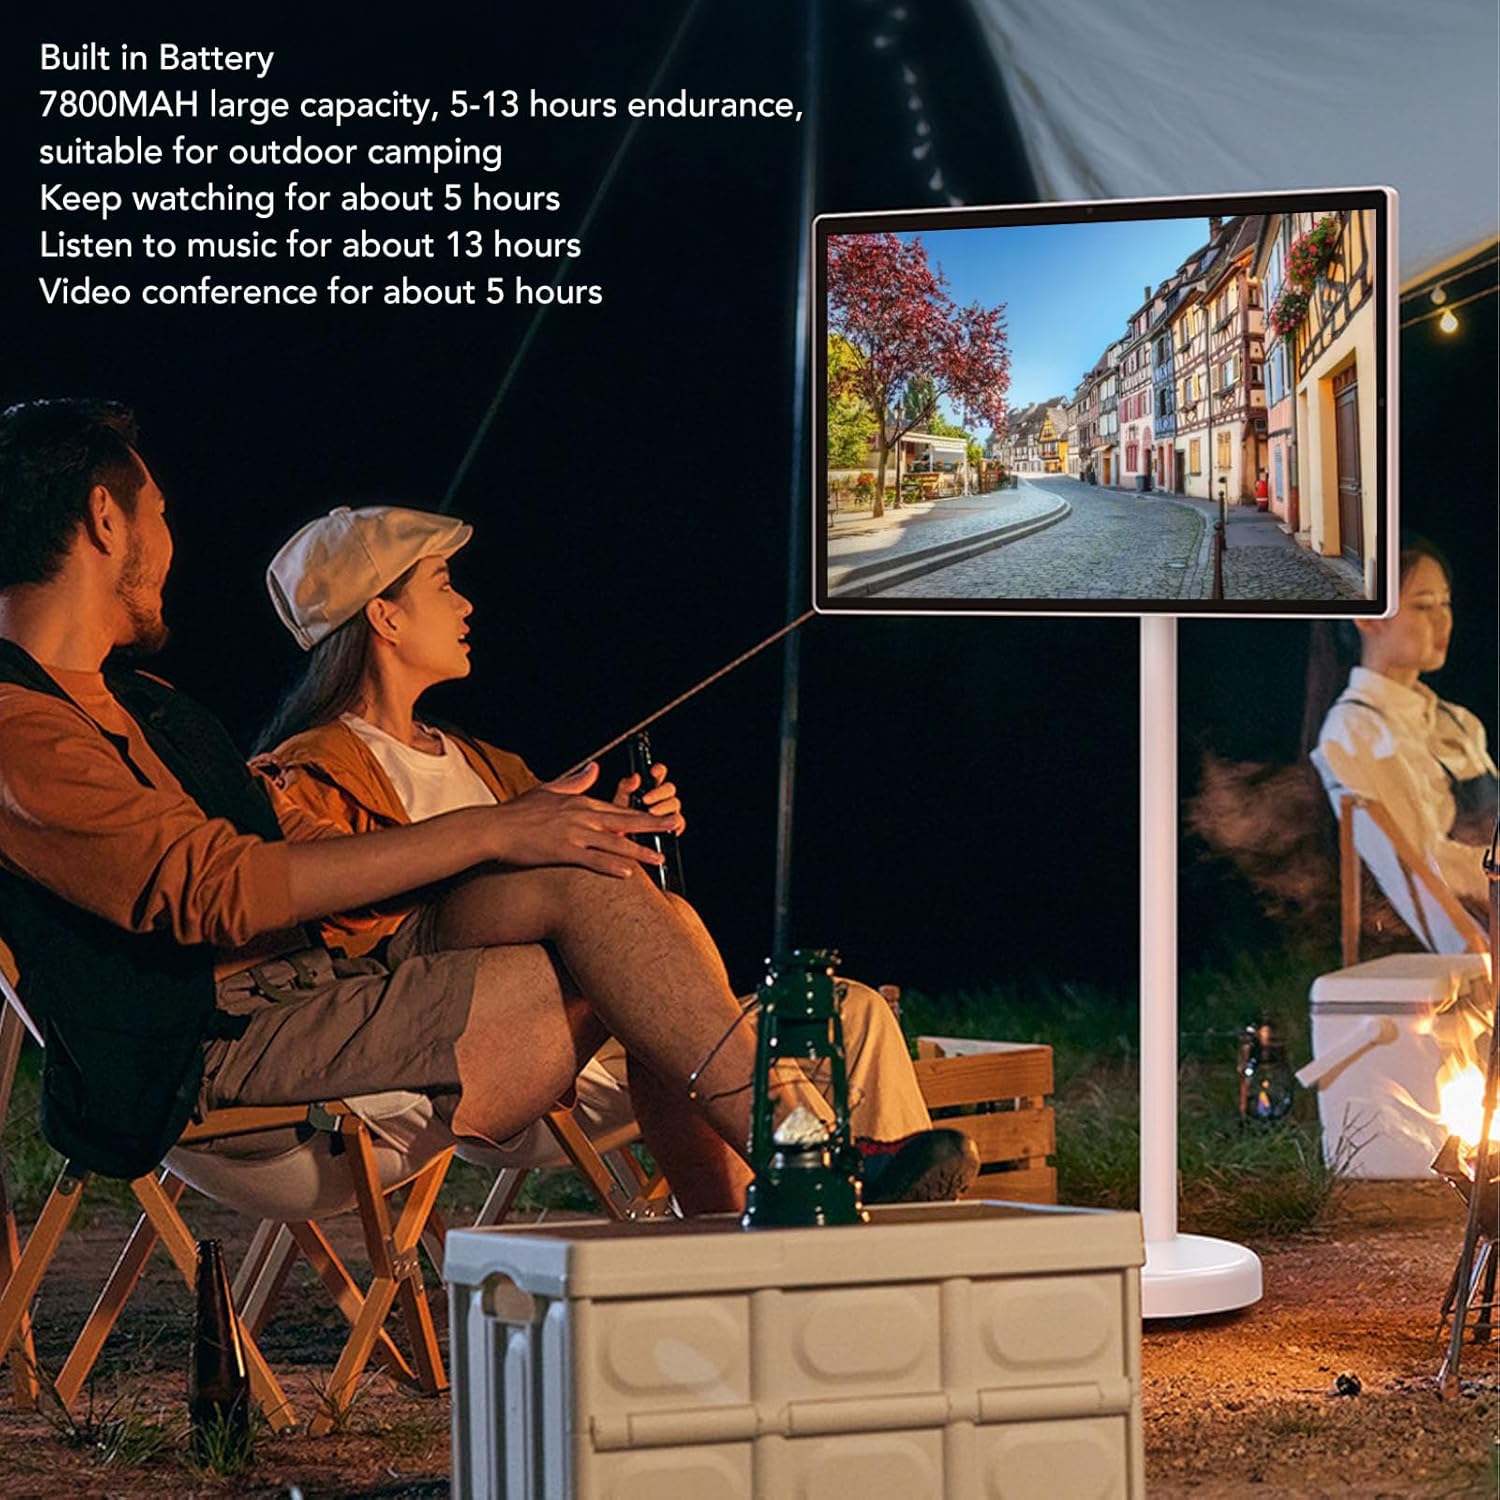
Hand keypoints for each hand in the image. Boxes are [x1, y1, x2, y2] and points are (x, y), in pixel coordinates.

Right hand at [488, 763, 675, 876]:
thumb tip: (594, 768)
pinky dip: (611, 866)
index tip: (660, 817)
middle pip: (624, 820)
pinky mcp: (563, 851)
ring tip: (659, 857)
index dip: (641, 813)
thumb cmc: (518, 813)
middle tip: (675, 825)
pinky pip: (593, 860)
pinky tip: (628, 873)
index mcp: (580, 803)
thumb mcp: (549, 790)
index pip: (618, 808)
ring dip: (639, 850)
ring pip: (614, 842)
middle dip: (652, 824)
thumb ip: (575, 781)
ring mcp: (573, 834)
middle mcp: (581, 816)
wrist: (494, 828)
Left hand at [613, 761, 687, 834]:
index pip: (658, 774)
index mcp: (650, 788)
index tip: (653, 772)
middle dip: (659, 792)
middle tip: (646, 799)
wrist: (622, 846)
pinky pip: (680, 822)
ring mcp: (669, 812)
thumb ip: (625, 789)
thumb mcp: (618, 804)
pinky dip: (674, 823)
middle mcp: (662, 799)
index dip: (658, 770)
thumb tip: (634, 777)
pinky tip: (664, 826)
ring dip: (664, 807)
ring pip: (675, 803)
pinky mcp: (673, 827)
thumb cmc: (619, 824)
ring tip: (651, 812)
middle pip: (669, 788)